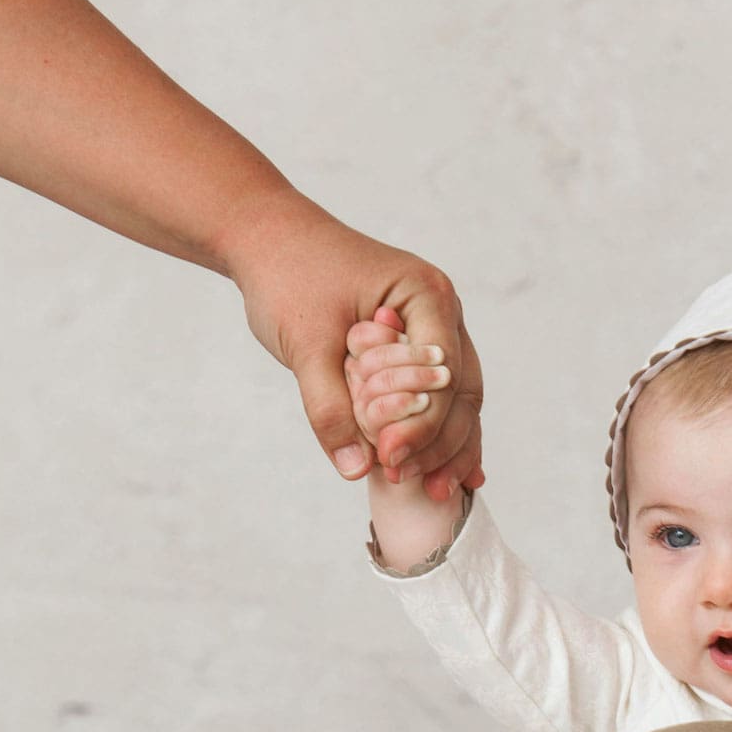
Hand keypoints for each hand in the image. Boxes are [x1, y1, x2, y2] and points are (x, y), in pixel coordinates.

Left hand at [228, 194, 485, 499]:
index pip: (443, 374)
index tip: (391, 460)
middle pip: (463, 393)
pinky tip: (446, 475)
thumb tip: (356, 469)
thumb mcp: (305, 345)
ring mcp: (433, 332)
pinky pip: (439, 399)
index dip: (422, 424)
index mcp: (426, 296)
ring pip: (459, 401)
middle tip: (418, 485)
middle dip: (445, 444)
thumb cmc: (288, 275)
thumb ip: (330, 407)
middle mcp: (441, 313)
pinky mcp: (414, 351)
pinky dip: (439, 435)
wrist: (267, 240)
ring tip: (436, 492)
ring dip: (448, 447)